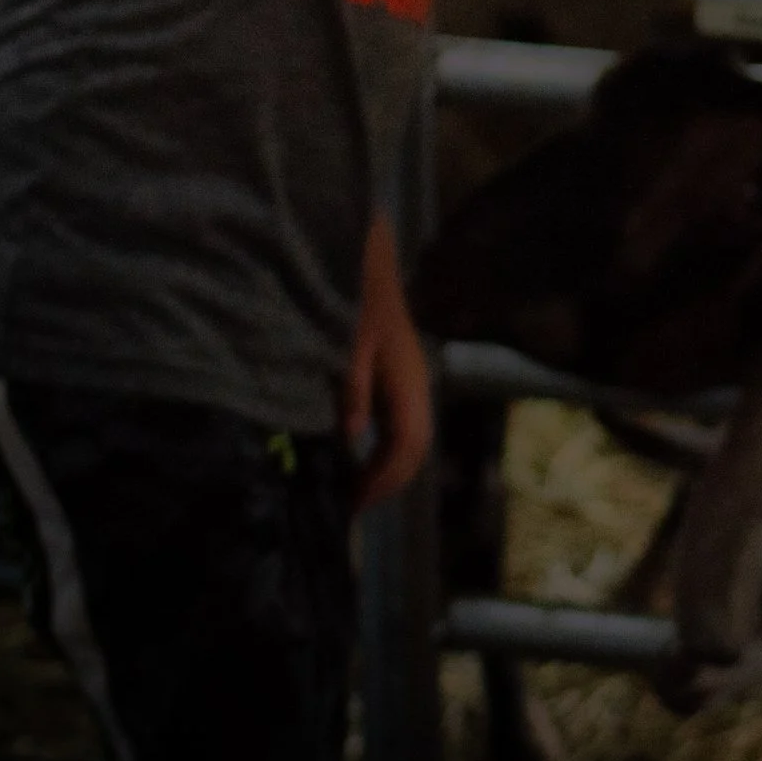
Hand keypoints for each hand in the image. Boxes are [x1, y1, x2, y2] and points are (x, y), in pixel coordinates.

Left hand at [346, 213, 432, 507]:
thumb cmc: (351, 292)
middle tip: (350, 508)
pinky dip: (381, 447)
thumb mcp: (346, 338)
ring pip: (410, 436)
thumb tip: (351, 436)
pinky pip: (398, 422)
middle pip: (415, 447)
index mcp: (407, 379)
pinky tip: (355, 454)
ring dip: (386, 466)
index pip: (407, 444)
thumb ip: (351, 386)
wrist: (363, 253)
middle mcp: (415, 384)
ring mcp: (409, 380)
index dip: (382, 479)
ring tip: (353, 490)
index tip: (351, 505)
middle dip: (386, 481)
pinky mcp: (397, 375)